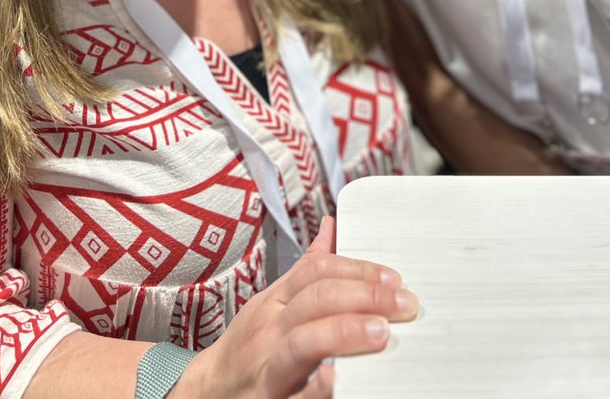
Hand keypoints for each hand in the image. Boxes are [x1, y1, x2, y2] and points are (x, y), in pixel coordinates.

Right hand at [178, 215, 416, 398]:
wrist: (207, 392)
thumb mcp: (272, 302)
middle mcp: (272, 328)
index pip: (318, 271)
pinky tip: (336, 381)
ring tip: (381, 332)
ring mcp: (268, 364)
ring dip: (345, 332)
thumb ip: (306, 269)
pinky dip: (315, 388)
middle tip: (403, 303)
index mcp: (277, 301)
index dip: (358, 270)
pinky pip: (294, 393)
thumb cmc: (247, 346)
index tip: (394, 278)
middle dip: (364, 296)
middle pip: (317, 299)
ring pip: (304, 340)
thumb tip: (332, 228)